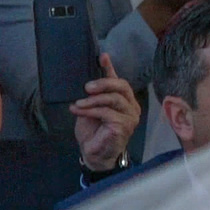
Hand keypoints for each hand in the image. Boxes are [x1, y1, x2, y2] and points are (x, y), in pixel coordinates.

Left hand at [71, 55, 139, 171]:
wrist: (94, 154)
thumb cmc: (93, 132)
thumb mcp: (90, 107)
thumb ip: (93, 95)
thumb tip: (88, 79)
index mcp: (125, 100)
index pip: (119, 81)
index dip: (110, 68)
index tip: (102, 56)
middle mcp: (132, 107)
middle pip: (121, 86)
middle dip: (103, 83)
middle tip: (86, 87)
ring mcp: (131, 117)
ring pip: (114, 99)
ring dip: (93, 100)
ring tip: (78, 103)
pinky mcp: (124, 126)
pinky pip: (107, 112)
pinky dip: (90, 110)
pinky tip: (78, 110)